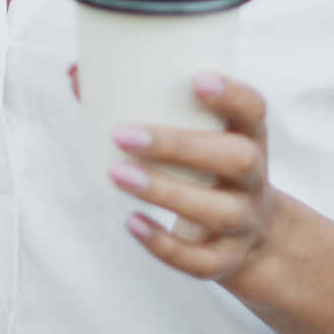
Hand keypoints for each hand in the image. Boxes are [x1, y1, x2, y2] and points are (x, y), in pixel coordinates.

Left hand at [69, 65, 281, 285]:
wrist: (256, 234)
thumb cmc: (207, 165)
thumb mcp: (197, 134)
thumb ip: (144, 103)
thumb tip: (76, 73)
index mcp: (249, 135)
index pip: (253, 110)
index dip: (231, 95)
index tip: (195, 80)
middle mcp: (254, 177)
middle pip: (237, 159)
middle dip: (180, 146)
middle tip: (124, 135)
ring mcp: (245, 221)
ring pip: (219, 211)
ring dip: (164, 192)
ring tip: (117, 174)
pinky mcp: (227, 259)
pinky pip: (201, 260)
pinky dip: (164, 245)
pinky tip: (132, 223)